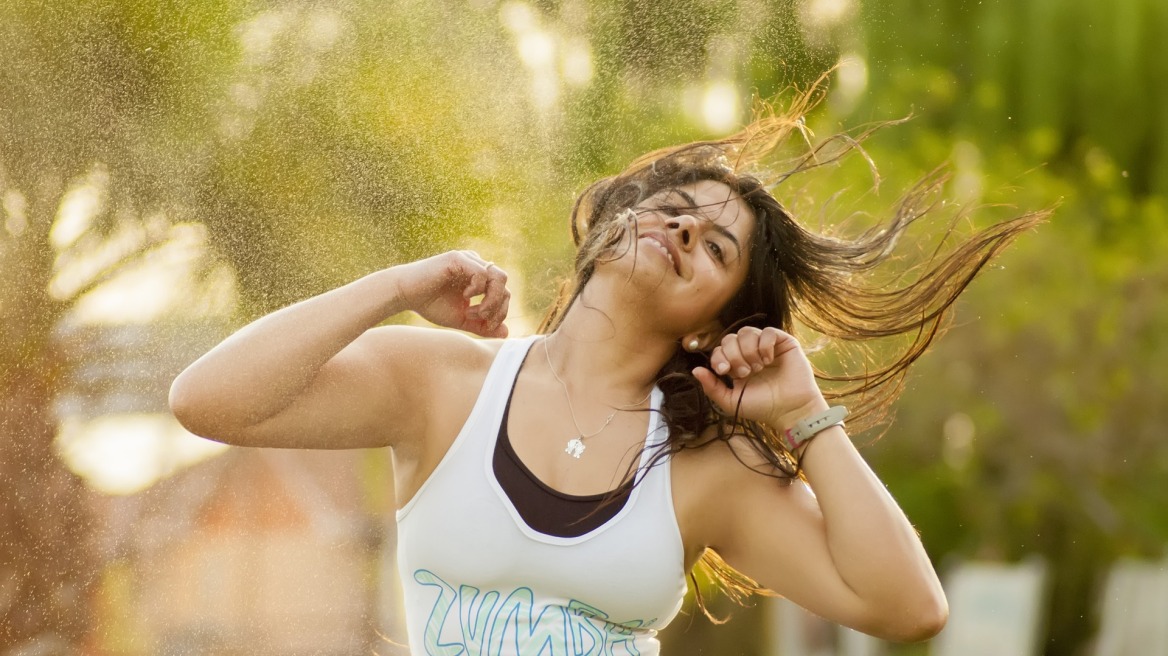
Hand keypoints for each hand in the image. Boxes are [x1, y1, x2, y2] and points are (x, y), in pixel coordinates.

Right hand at [392, 251, 509, 337]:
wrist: (405, 295)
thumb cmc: (430, 305)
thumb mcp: (461, 319)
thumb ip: (482, 326)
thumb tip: (506, 333)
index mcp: (479, 278)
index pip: (503, 292)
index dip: (500, 312)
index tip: (485, 325)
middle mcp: (476, 266)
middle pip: (504, 284)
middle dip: (498, 307)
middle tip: (481, 319)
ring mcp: (468, 260)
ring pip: (498, 276)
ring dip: (491, 299)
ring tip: (475, 311)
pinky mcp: (458, 258)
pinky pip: (481, 272)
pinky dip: (478, 288)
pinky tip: (465, 297)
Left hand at [691, 327, 827, 429]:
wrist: (790, 410)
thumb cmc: (763, 407)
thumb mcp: (731, 401)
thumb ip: (712, 387)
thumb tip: (695, 370)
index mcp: (737, 365)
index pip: (720, 349)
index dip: (719, 357)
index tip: (725, 371)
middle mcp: (750, 353)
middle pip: (730, 338)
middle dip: (734, 355)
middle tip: (745, 372)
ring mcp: (767, 347)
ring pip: (747, 332)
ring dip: (748, 351)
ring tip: (758, 367)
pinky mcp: (783, 343)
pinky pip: (768, 331)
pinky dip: (764, 345)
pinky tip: (768, 359)